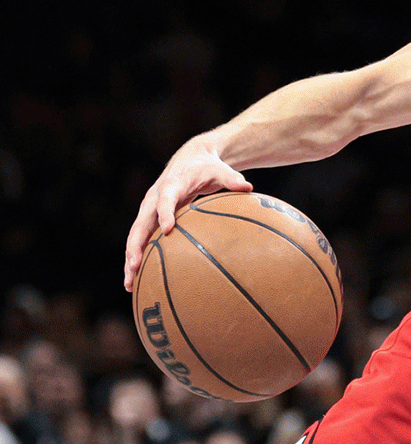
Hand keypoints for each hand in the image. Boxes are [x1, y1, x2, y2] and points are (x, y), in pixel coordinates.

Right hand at [123, 138, 251, 289]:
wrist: (189, 159)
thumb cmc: (206, 168)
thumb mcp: (220, 170)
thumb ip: (232, 178)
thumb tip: (248, 186)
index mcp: (170, 186)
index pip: (165, 200)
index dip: (165, 213)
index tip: (168, 229)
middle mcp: (154, 199)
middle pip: (140, 224)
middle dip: (135, 245)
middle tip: (135, 266)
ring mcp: (149, 210)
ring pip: (135, 236)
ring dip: (131, 259)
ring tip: (129, 284)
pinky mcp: (149, 219)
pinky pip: (141, 240)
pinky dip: (137, 258)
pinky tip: (136, 281)